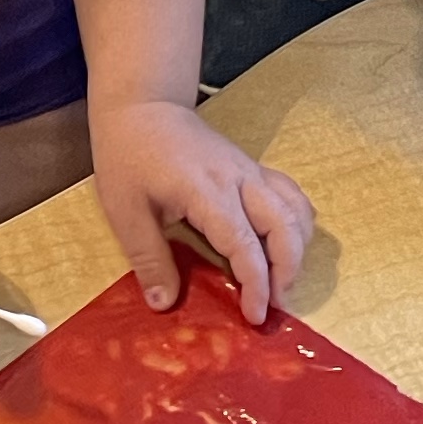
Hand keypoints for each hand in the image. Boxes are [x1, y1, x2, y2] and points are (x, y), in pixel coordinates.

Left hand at [91, 98, 312, 322]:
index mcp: (208, 192)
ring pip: (296, 209)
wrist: (143, 107)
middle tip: (275, 304)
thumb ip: (149, 258)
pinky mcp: (253, 167)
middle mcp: (240, 180)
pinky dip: (297, 223)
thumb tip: (164, 304)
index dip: (256, 284)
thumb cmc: (128, 157)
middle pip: (285, 227)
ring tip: (282, 278)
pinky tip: (283, 243)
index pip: (245, 245)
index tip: (255, 316)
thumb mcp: (125, 211)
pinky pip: (290, 195)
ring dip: (297, 247)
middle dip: (288, 270)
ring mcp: (251, 170)